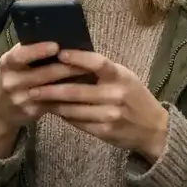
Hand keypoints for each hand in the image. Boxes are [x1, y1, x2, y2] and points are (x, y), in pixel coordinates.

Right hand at [0, 42, 88, 157]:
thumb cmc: (12, 77)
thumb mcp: (13, 63)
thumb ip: (29, 52)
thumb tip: (58, 38)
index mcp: (7, 63)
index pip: (21, 55)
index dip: (38, 50)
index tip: (56, 46)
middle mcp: (12, 81)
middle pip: (43, 74)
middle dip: (66, 67)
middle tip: (86, 61)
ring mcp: (21, 98)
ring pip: (51, 89)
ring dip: (71, 81)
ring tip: (89, 74)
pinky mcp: (31, 112)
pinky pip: (53, 102)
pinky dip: (67, 96)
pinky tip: (81, 90)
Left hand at [32, 49, 169, 162]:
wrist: (153, 128)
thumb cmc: (134, 96)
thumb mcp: (125, 78)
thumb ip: (103, 71)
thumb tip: (70, 60)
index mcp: (121, 76)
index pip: (97, 63)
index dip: (78, 58)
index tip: (58, 54)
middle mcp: (116, 95)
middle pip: (77, 90)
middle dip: (52, 88)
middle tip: (33, 86)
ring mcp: (110, 115)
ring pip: (74, 109)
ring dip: (53, 104)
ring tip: (38, 98)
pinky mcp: (105, 131)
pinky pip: (78, 123)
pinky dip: (64, 116)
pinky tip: (54, 110)